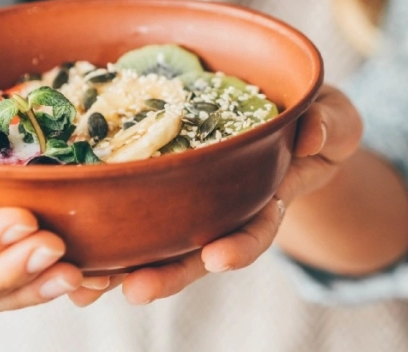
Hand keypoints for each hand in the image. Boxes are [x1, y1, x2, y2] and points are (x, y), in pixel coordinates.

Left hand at [66, 85, 362, 306]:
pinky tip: (71, 255)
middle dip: (168, 274)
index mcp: (270, 197)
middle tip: (136, 289)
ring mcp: (197, 206)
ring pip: (159, 244)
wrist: (287, 119)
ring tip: (88, 284)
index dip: (240, 244)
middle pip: (197, 252)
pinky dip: (104, 240)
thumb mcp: (335, 119)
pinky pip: (134, 217)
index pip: (257, 227)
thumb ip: (330, 126)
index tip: (220, 256)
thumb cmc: (314, 120)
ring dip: (124, 266)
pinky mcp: (165, 189)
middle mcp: (228, 212)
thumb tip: (312, 136)